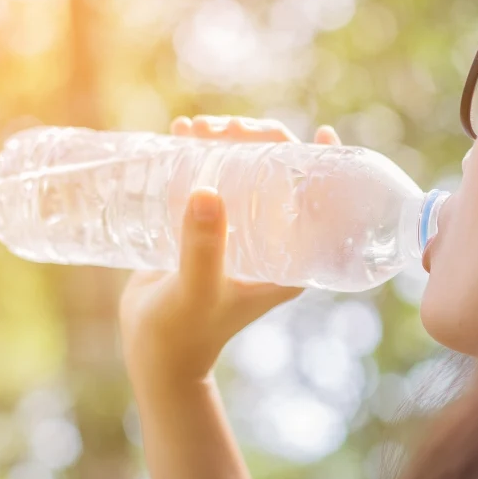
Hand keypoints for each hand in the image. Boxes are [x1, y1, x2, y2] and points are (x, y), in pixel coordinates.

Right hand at [119, 115, 340, 389]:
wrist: (153, 350)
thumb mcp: (196, 289)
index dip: (324, 164)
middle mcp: (270, 240)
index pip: (317, 201)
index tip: (322, 134)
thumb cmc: (183, 329)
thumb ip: (202, 248)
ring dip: (224, 140)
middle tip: (223, 129)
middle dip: (257, 139)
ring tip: (193, 128)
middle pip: (279, 171)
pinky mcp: (206, 223)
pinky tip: (179, 132)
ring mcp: (238, 228)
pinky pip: (211, 176)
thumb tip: (207, 191)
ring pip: (244, 167)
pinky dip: (199, 151)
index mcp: (290, 259)